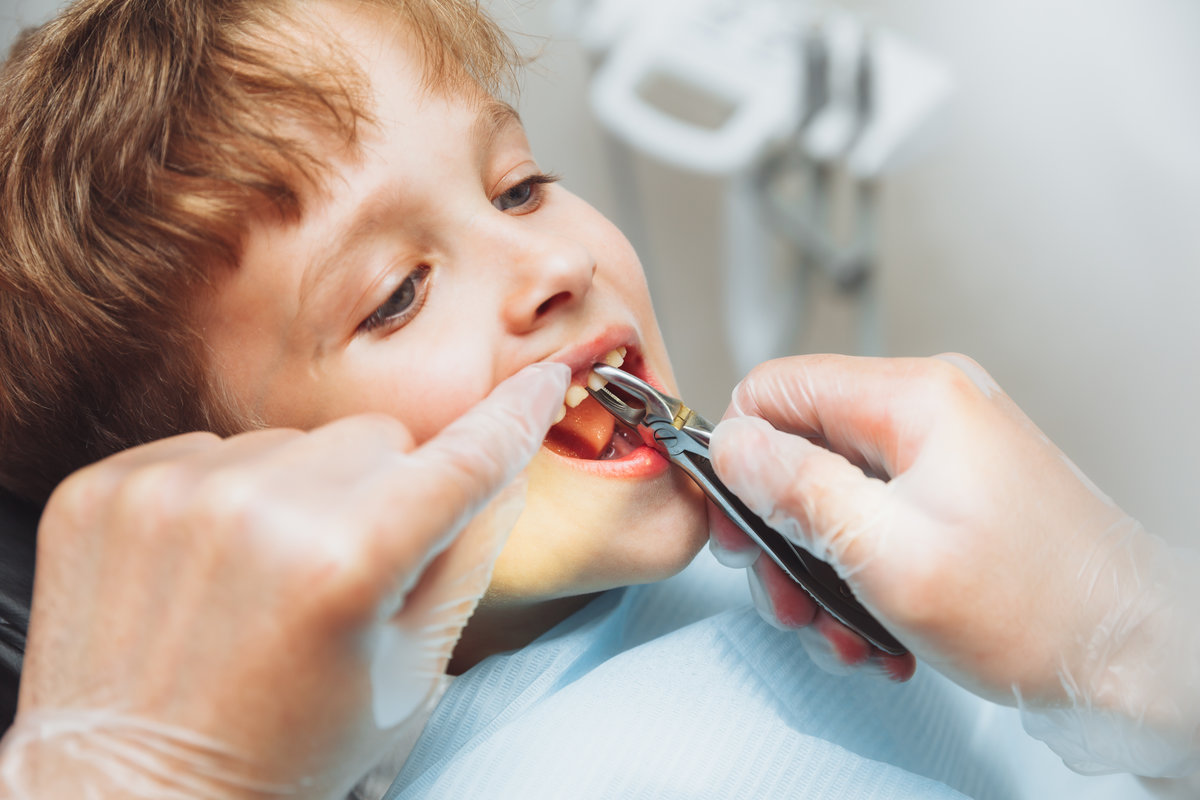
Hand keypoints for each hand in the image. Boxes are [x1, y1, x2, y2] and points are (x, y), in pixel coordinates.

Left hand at [0, 362, 568, 798]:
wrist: (133, 791)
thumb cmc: (289, 747)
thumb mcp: (409, 670)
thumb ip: (468, 557)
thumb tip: (503, 468)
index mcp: (349, 561)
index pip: (464, 457)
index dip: (514, 417)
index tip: (545, 379)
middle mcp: (259, 508)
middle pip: (377, 437)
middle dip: (384, 487)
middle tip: (348, 570)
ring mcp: (171, 492)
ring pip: (292, 440)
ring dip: (300, 490)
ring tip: (267, 577)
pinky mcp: (107, 488)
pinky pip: (209, 448)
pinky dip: (225, 493)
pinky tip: (209, 566)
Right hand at [707, 354, 1198, 776]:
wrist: (1134, 654)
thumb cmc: (1038, 607)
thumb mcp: (890, 554)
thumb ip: (798, 489)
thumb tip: (730, 445)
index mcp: (914, 398)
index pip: (775, 388)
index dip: (740, 456)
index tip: (740, 525)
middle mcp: (929, 409)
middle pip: (800, 446)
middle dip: (780, 530)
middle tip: (788, 593)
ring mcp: (944, 451)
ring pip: (831, 492)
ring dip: (819, 567)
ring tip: (841, 627)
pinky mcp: (953, 491)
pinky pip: (873, 516)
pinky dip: (860, 572)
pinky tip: (876, 624)